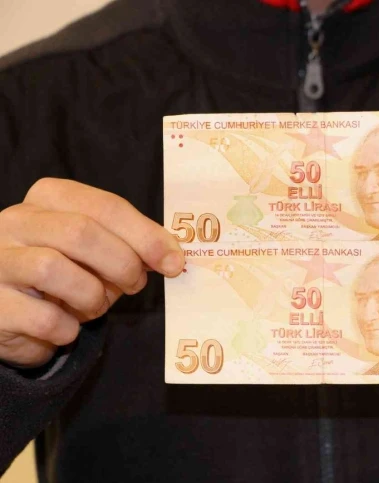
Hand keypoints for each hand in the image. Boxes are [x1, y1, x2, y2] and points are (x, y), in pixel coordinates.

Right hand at [0, 178, 183, 367]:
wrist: (12, 312)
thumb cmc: (66, 274)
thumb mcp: (99, 251)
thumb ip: (131, 245)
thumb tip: (172, 257)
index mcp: (49, 199)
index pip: (104, 206)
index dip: (145, 235)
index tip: (174, 262)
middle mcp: (15, 222)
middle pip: (80, 232)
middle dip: (122, 263)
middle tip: (135, 284)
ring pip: (53, 269)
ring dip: (91, 295)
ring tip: (95, 305)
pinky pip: (41, 317)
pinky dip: (67, 328)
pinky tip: (67, 327)